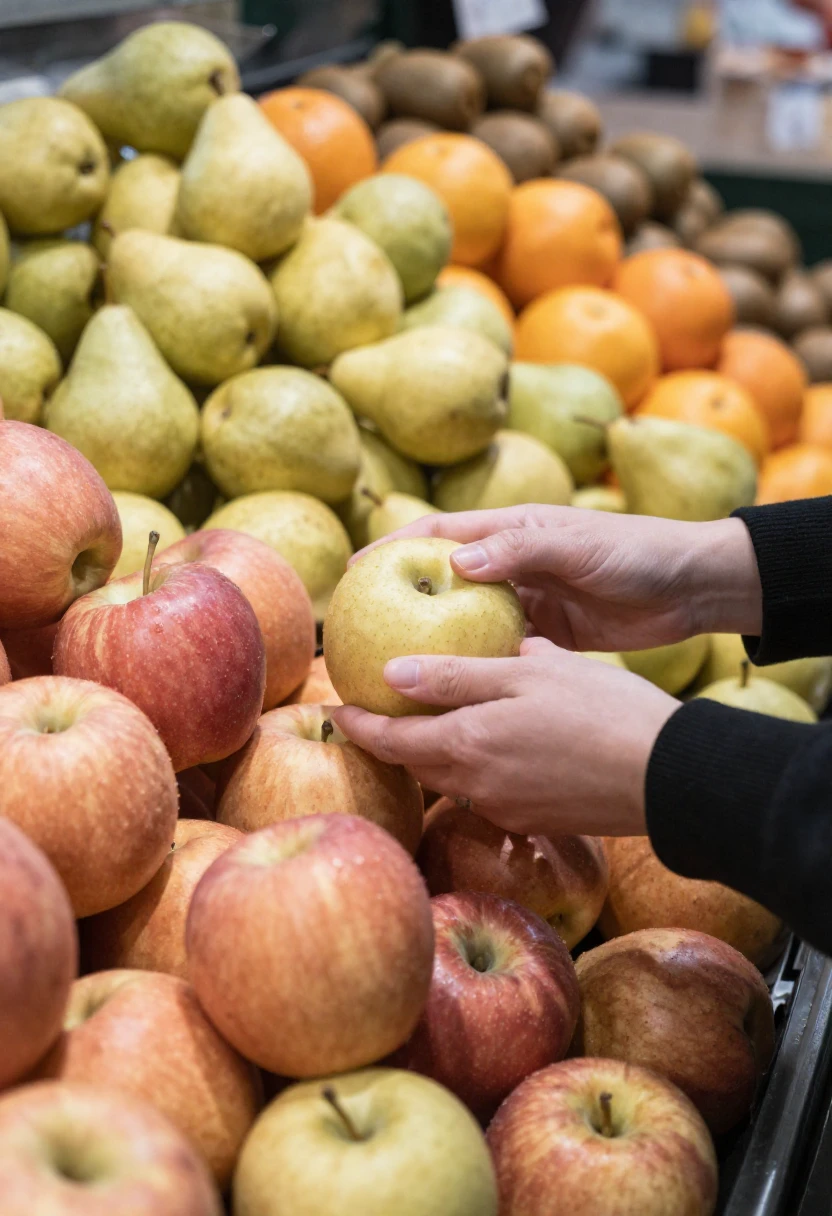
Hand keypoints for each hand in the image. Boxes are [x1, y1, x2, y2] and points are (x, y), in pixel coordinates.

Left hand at [332, 638, 677, 837]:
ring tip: (427, 725)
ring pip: (449, 779)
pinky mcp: (534, 820)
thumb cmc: (600, 710)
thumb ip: (456, 676)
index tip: (336, 707)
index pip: (390, 739)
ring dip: (430, 755)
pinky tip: (491, 746)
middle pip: (414, 763)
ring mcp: (504, 808)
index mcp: (467, 743)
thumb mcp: (527, 673)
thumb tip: (394, 672)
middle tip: (372, 715)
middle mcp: (475, 785)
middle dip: (388, 741)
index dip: (358, 724)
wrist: (666, 776)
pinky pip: (484, 793)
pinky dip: (471, 768)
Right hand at [352, 506, 762, 651]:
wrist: (691, 586)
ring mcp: (527, 598)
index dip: (392, 550)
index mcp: (512, 532)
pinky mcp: (547, 632)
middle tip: (361, 632)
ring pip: (466, 618)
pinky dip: (477, 663)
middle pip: (442, 580)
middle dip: (402, 599)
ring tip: (395, 667)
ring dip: (434, 637)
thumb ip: (523, 550)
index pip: (438, 535)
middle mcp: (512, 563)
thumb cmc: (638, 552)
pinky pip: (500, 647)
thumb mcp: (580, 546)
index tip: (352, 574)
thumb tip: (456, 562)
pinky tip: (454, 690)